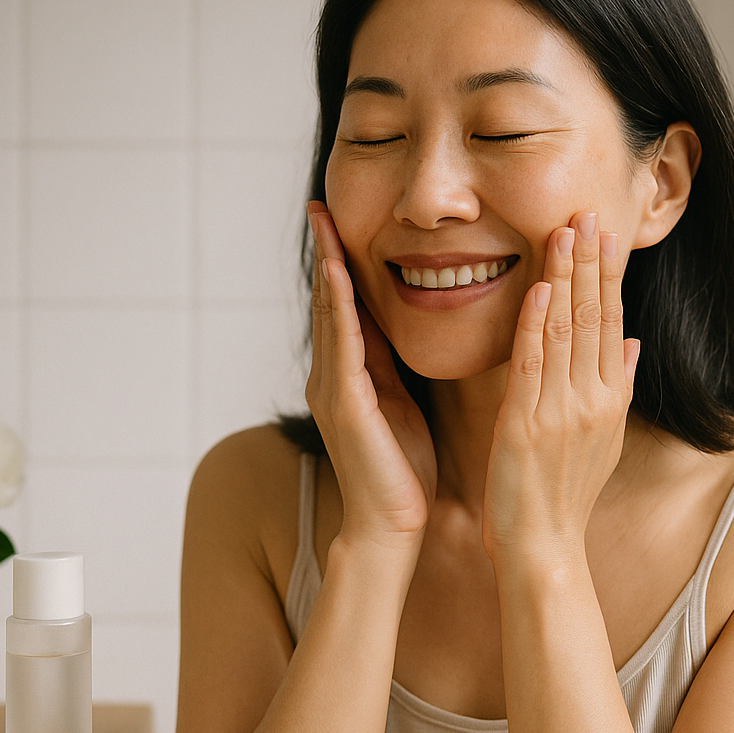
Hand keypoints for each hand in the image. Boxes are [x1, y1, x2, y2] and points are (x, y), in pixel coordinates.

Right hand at [306, 202, 436, 563]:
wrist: (390, 527)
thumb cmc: (403, 472)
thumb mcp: (405, 405)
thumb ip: (398, 368)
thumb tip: (412, 330)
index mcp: (352, 375)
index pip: (347, 308)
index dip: (343, 263)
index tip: (340, 221)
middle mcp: (333, 377)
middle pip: (330, 301)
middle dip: (326, 252)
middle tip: (321, 205)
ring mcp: (334, 389)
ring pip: (330, 315)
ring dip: (328, 266)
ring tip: (324, 224)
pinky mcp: (345, 405)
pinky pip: (342, 345)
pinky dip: (340, 306)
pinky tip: (339, 275)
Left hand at [482, 212, 639, 565]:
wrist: (542, 547)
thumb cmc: (563, 496)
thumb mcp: (602, 440)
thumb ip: (617, 388)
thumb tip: (632, 345)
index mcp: (611, 399)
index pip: (612, 322)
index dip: (608, 275)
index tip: (605, 232)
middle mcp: (594, 399)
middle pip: (597, 317)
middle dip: (592, 262)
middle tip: (588, 212)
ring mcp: (562, 411)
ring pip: (567, 330)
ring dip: (565, 278)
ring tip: (565, 232)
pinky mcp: (527, 425)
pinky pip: (533, 364)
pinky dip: (535, 324)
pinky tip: (536, 288)